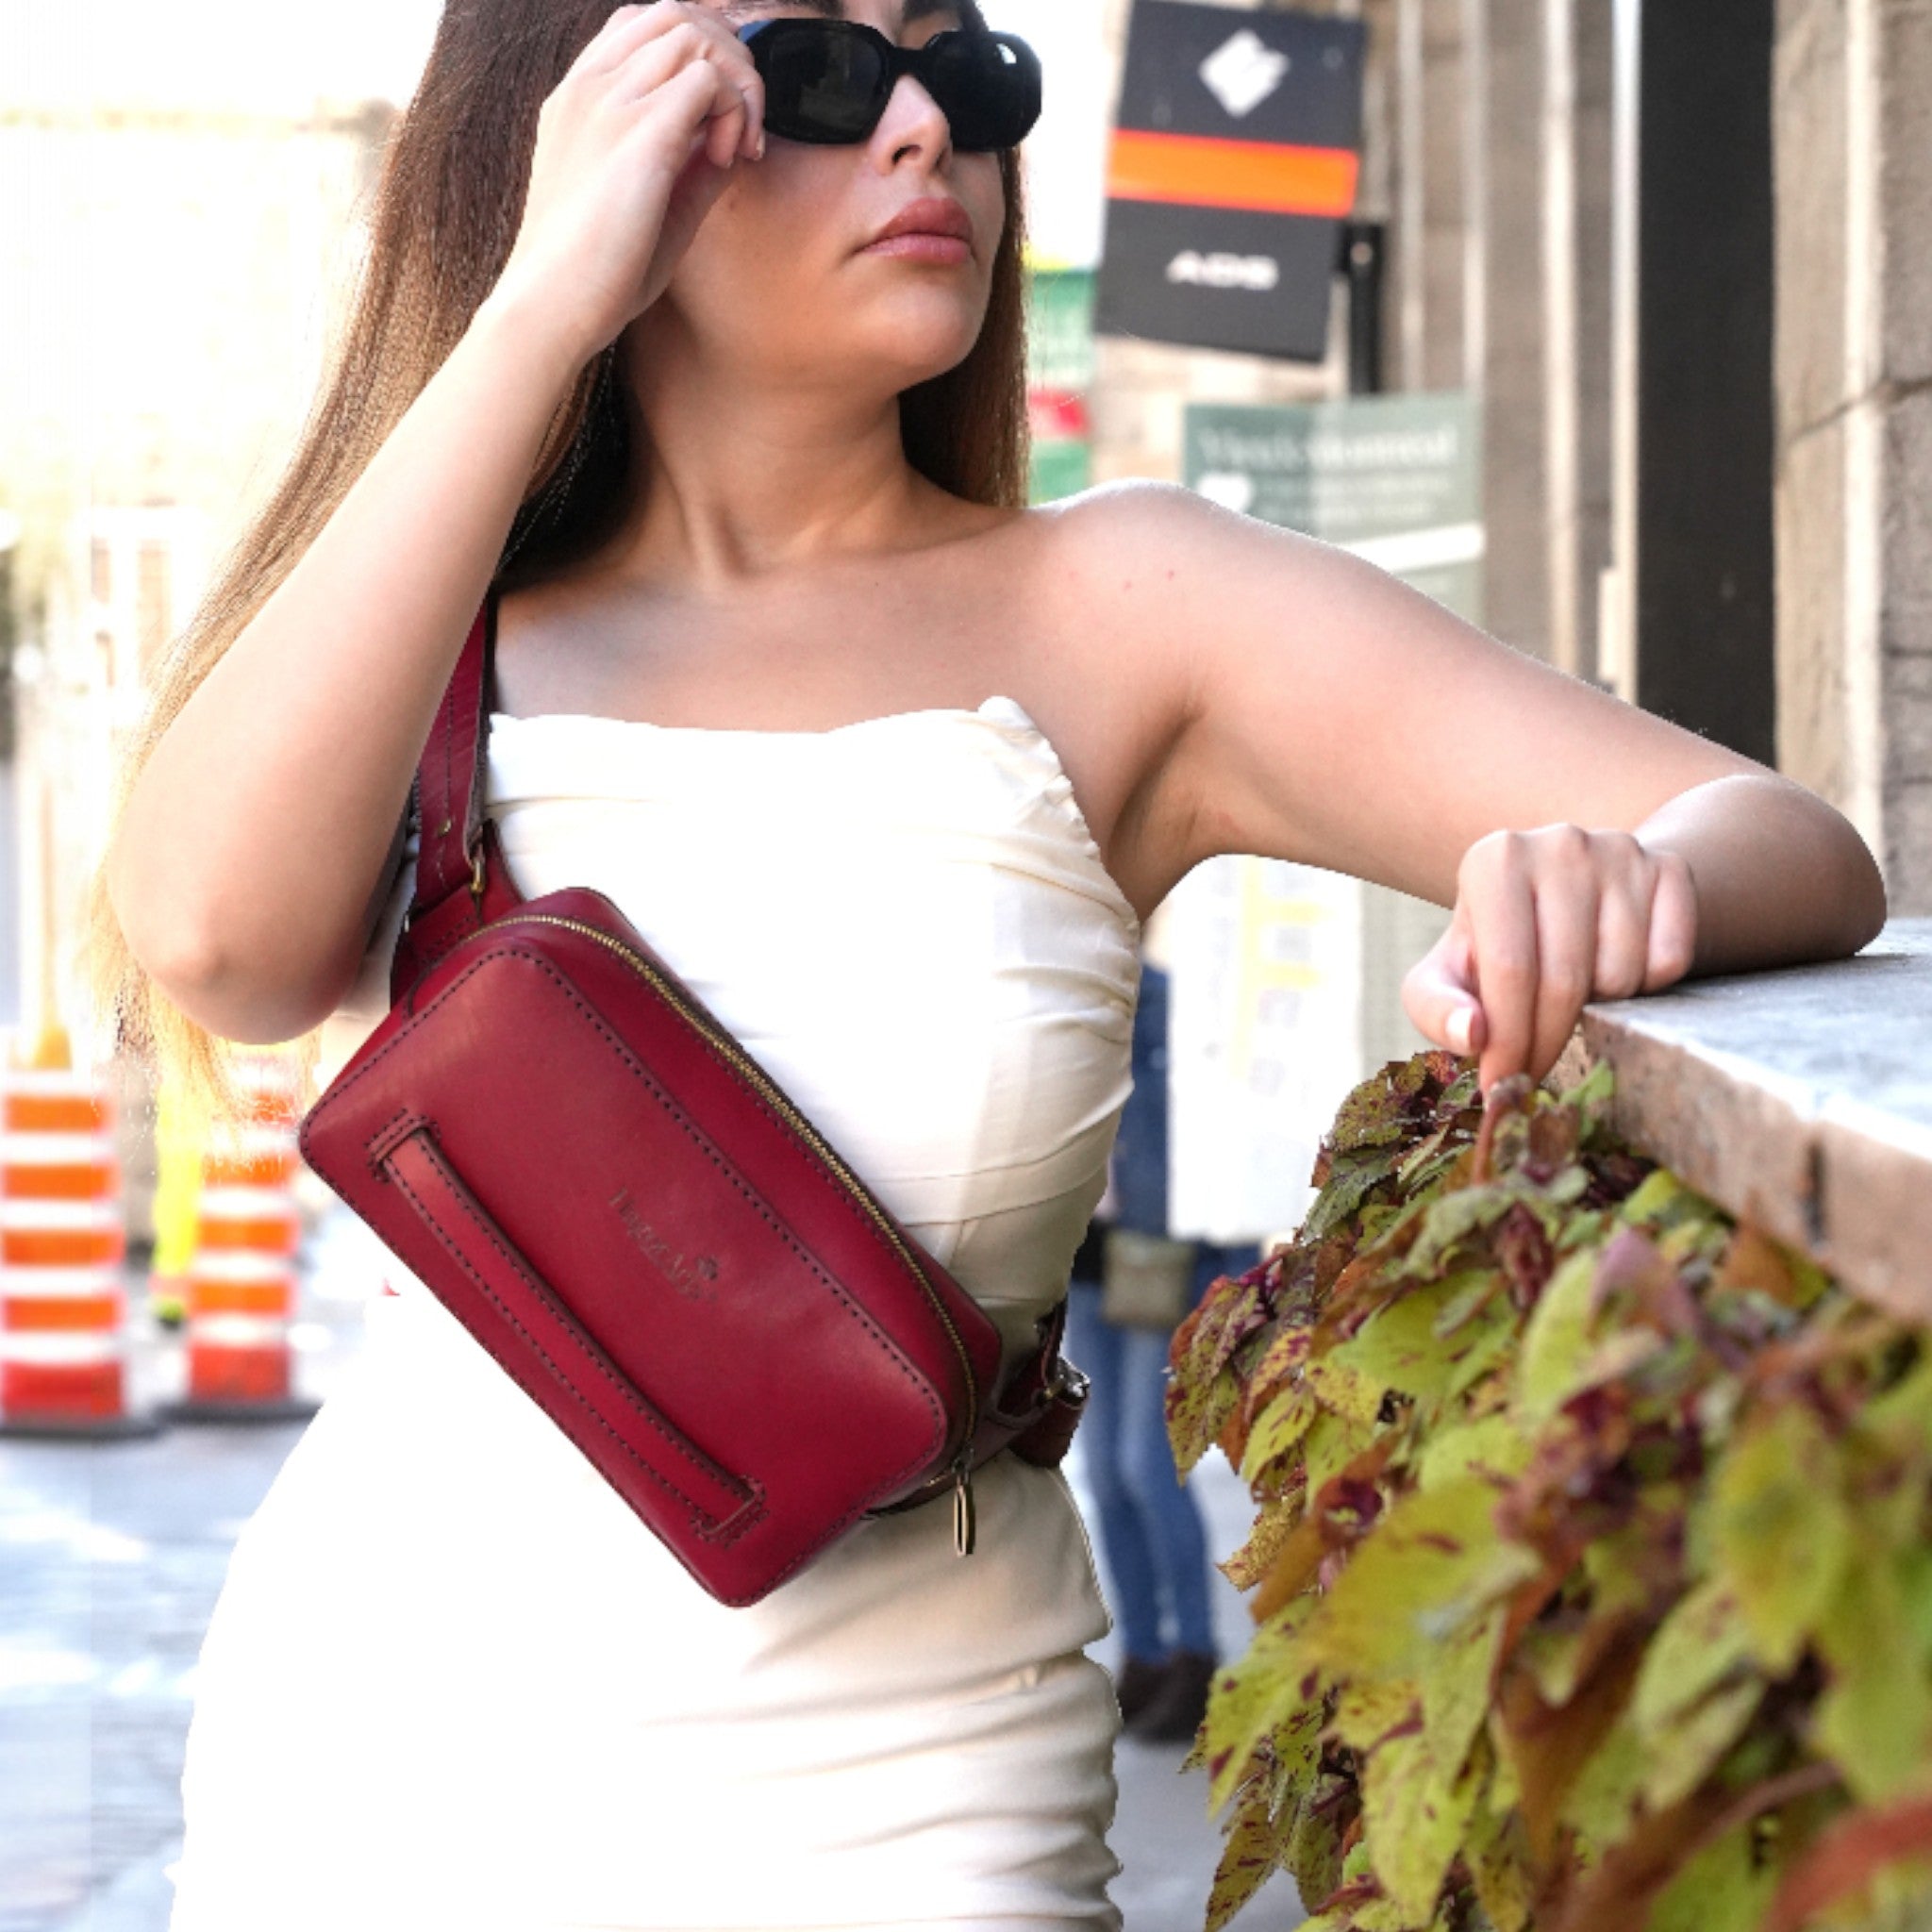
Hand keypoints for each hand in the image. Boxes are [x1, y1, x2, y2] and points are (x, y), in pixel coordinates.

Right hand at [490, 2, 766, 362]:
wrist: (549, 308)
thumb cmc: (593, 273)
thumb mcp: (644, 205)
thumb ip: (686, 165)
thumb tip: (733, 139)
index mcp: (578, 98)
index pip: (641, 26)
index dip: (697, 54)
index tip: (720, 121)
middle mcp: (589, 86)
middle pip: (674, 14)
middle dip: (728, 58)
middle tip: (742, 128)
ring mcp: (609, 102)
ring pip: (696, 35)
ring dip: (737, 83)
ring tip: (738, 147)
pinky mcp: (638, 133)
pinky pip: (709, 78)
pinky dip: (735, 110)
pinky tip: (729, 160)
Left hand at [1400, 826, 1699, 1094]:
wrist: (1569, 894)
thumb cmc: (1495, 944)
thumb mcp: (1446, 974)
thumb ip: (1437, 1008)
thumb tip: (1473, 1035)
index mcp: (1494, 859)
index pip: (1509, 969)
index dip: (1509, 1040)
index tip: (1502, 1085)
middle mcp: (1559, 843)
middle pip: (1564, 978)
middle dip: (1546, 1043)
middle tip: (1533, 1073)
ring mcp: (1620, 850)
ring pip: (1621, 975)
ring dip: (1598, 1009)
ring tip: (1572, 993)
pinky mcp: (1670, 867)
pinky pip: (1670, 961)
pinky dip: (1645, 988)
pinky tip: (1614, 969)